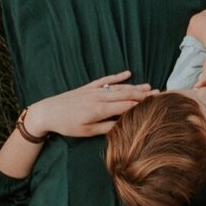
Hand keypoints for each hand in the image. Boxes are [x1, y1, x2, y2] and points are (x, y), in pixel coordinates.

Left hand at [25, 71, 154, 137]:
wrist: (46, 112)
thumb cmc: (66, 125)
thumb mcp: (87, 132)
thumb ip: (106, 128)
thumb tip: (123, 126)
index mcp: (100, 110)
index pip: (126, 106)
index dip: (142, 105)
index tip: (155, 104)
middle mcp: (99, 97)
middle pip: (126, 94)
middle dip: (143, 94)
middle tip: (159, 94)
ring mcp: (94, 91)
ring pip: (118, 87)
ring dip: (135, 86)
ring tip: (149, 87)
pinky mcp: (88, 87)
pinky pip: (106, 80)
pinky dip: (117, 77)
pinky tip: (128, 73)